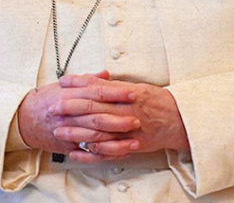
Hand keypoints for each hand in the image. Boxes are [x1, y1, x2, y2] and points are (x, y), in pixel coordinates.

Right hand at [16, 71, 140, 160]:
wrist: (23, 119)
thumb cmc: (47, 99)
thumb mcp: (65, 85)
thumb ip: (87, 80)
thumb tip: (106, 74)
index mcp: (71, 95)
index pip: (97, 92)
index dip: (116, 93)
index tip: (134, 94)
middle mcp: (69, 113)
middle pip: (97, 116)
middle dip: (119, 119)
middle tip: (137, 120)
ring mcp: (68, 131)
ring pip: (94, 137)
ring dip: (116, 141)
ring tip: (134, 142)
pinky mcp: (67, 146)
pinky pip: (87, 153)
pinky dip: (104, 154)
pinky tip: (119, 155)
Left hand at [50, 73, 189, 162]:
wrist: (180, 119)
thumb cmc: (158, 102)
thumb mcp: (138, 87)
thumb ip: (116, 86)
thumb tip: (96, 80)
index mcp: (129, 93)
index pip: (99, 87)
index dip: (79, 85)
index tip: (63, 83)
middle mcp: (128, 110)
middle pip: (95, 109)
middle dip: (71, 108)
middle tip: (53, 107)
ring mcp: (130, 130)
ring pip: (99, 132)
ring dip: (77, 133)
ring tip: (59, 131)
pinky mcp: (132, 145)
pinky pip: (109, 151)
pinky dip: (92, 153)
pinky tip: (77, 153)